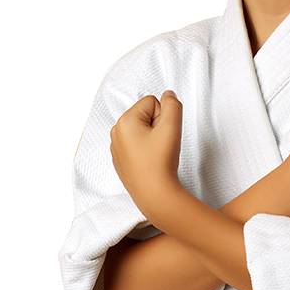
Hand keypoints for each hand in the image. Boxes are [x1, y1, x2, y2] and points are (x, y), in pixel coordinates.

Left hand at [110, 90, 184, 216]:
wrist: (154, 194)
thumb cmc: (161, 162)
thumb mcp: (172, 127)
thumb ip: (172, 105)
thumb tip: (168, 94)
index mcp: (125, 120)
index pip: (152, 102)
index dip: (164, 116)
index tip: (163, 134)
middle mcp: (116, 131)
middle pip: (146, 115)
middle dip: (157, 126)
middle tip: (161, 145)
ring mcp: (117, 146)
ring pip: (142, 130)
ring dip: (153, 137)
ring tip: (156, 154)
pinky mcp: (120, 159)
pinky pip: (137, 144)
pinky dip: (146, 149)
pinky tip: (150, 162)